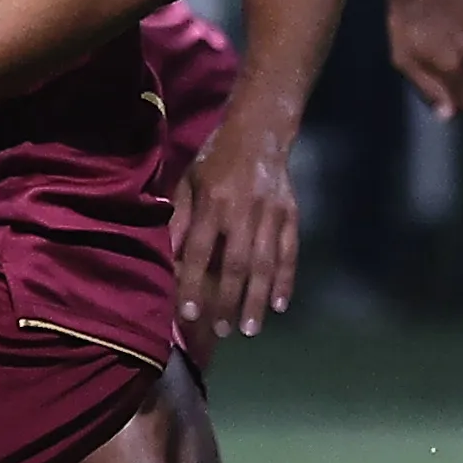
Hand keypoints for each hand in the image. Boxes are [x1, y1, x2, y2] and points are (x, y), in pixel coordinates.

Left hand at [171, 117, 299, 350]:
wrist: (260, 131)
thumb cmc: (215, 160)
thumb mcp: (189, 182)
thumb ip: (180, 219)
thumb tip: (170, 258)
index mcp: (213, 203)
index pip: (202, 252)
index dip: (195, 285)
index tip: (190, 315)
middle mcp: (243, 211)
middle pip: (237, 264)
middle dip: (230, 301)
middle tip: (223, 332)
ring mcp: (271, 214)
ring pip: (266, 264)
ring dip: (258, 299)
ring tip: (250, 329)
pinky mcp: (291, 214)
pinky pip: (290, 253)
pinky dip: (286, 281)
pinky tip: (280, 306)